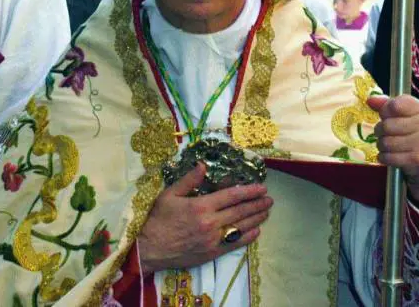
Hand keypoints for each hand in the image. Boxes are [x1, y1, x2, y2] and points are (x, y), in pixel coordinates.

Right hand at [138, 163, 272, 273]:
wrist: (149, 249)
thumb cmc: (158, 219)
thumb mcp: (169, 194)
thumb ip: (188, 180)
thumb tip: (203, 165)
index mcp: (201, 206)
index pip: (231, 196)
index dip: (248, 191)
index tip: (261, 187)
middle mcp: (210, 223)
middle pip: (240, 211)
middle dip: (256, 204)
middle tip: (269, 199)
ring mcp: (212, 240)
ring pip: (240, 227)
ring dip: (256, 219)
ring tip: (266, 212)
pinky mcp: (211, 253)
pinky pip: (233, 245)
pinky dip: (247, 238)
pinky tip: (256, 231)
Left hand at [368, 94, 418, 204]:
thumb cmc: (412, 135)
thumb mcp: (403, 116)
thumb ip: (386, 105)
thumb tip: (370, 100)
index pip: (395, 104)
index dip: (385, 111)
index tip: (386, 117)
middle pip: (387, 125)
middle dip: (380, 130)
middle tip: (384, 134)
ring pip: (386, 142)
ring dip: (381, 145)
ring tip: (387, 146)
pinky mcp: (418, 160)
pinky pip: (388, 157)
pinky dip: (383, 158)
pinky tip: (389, 156)